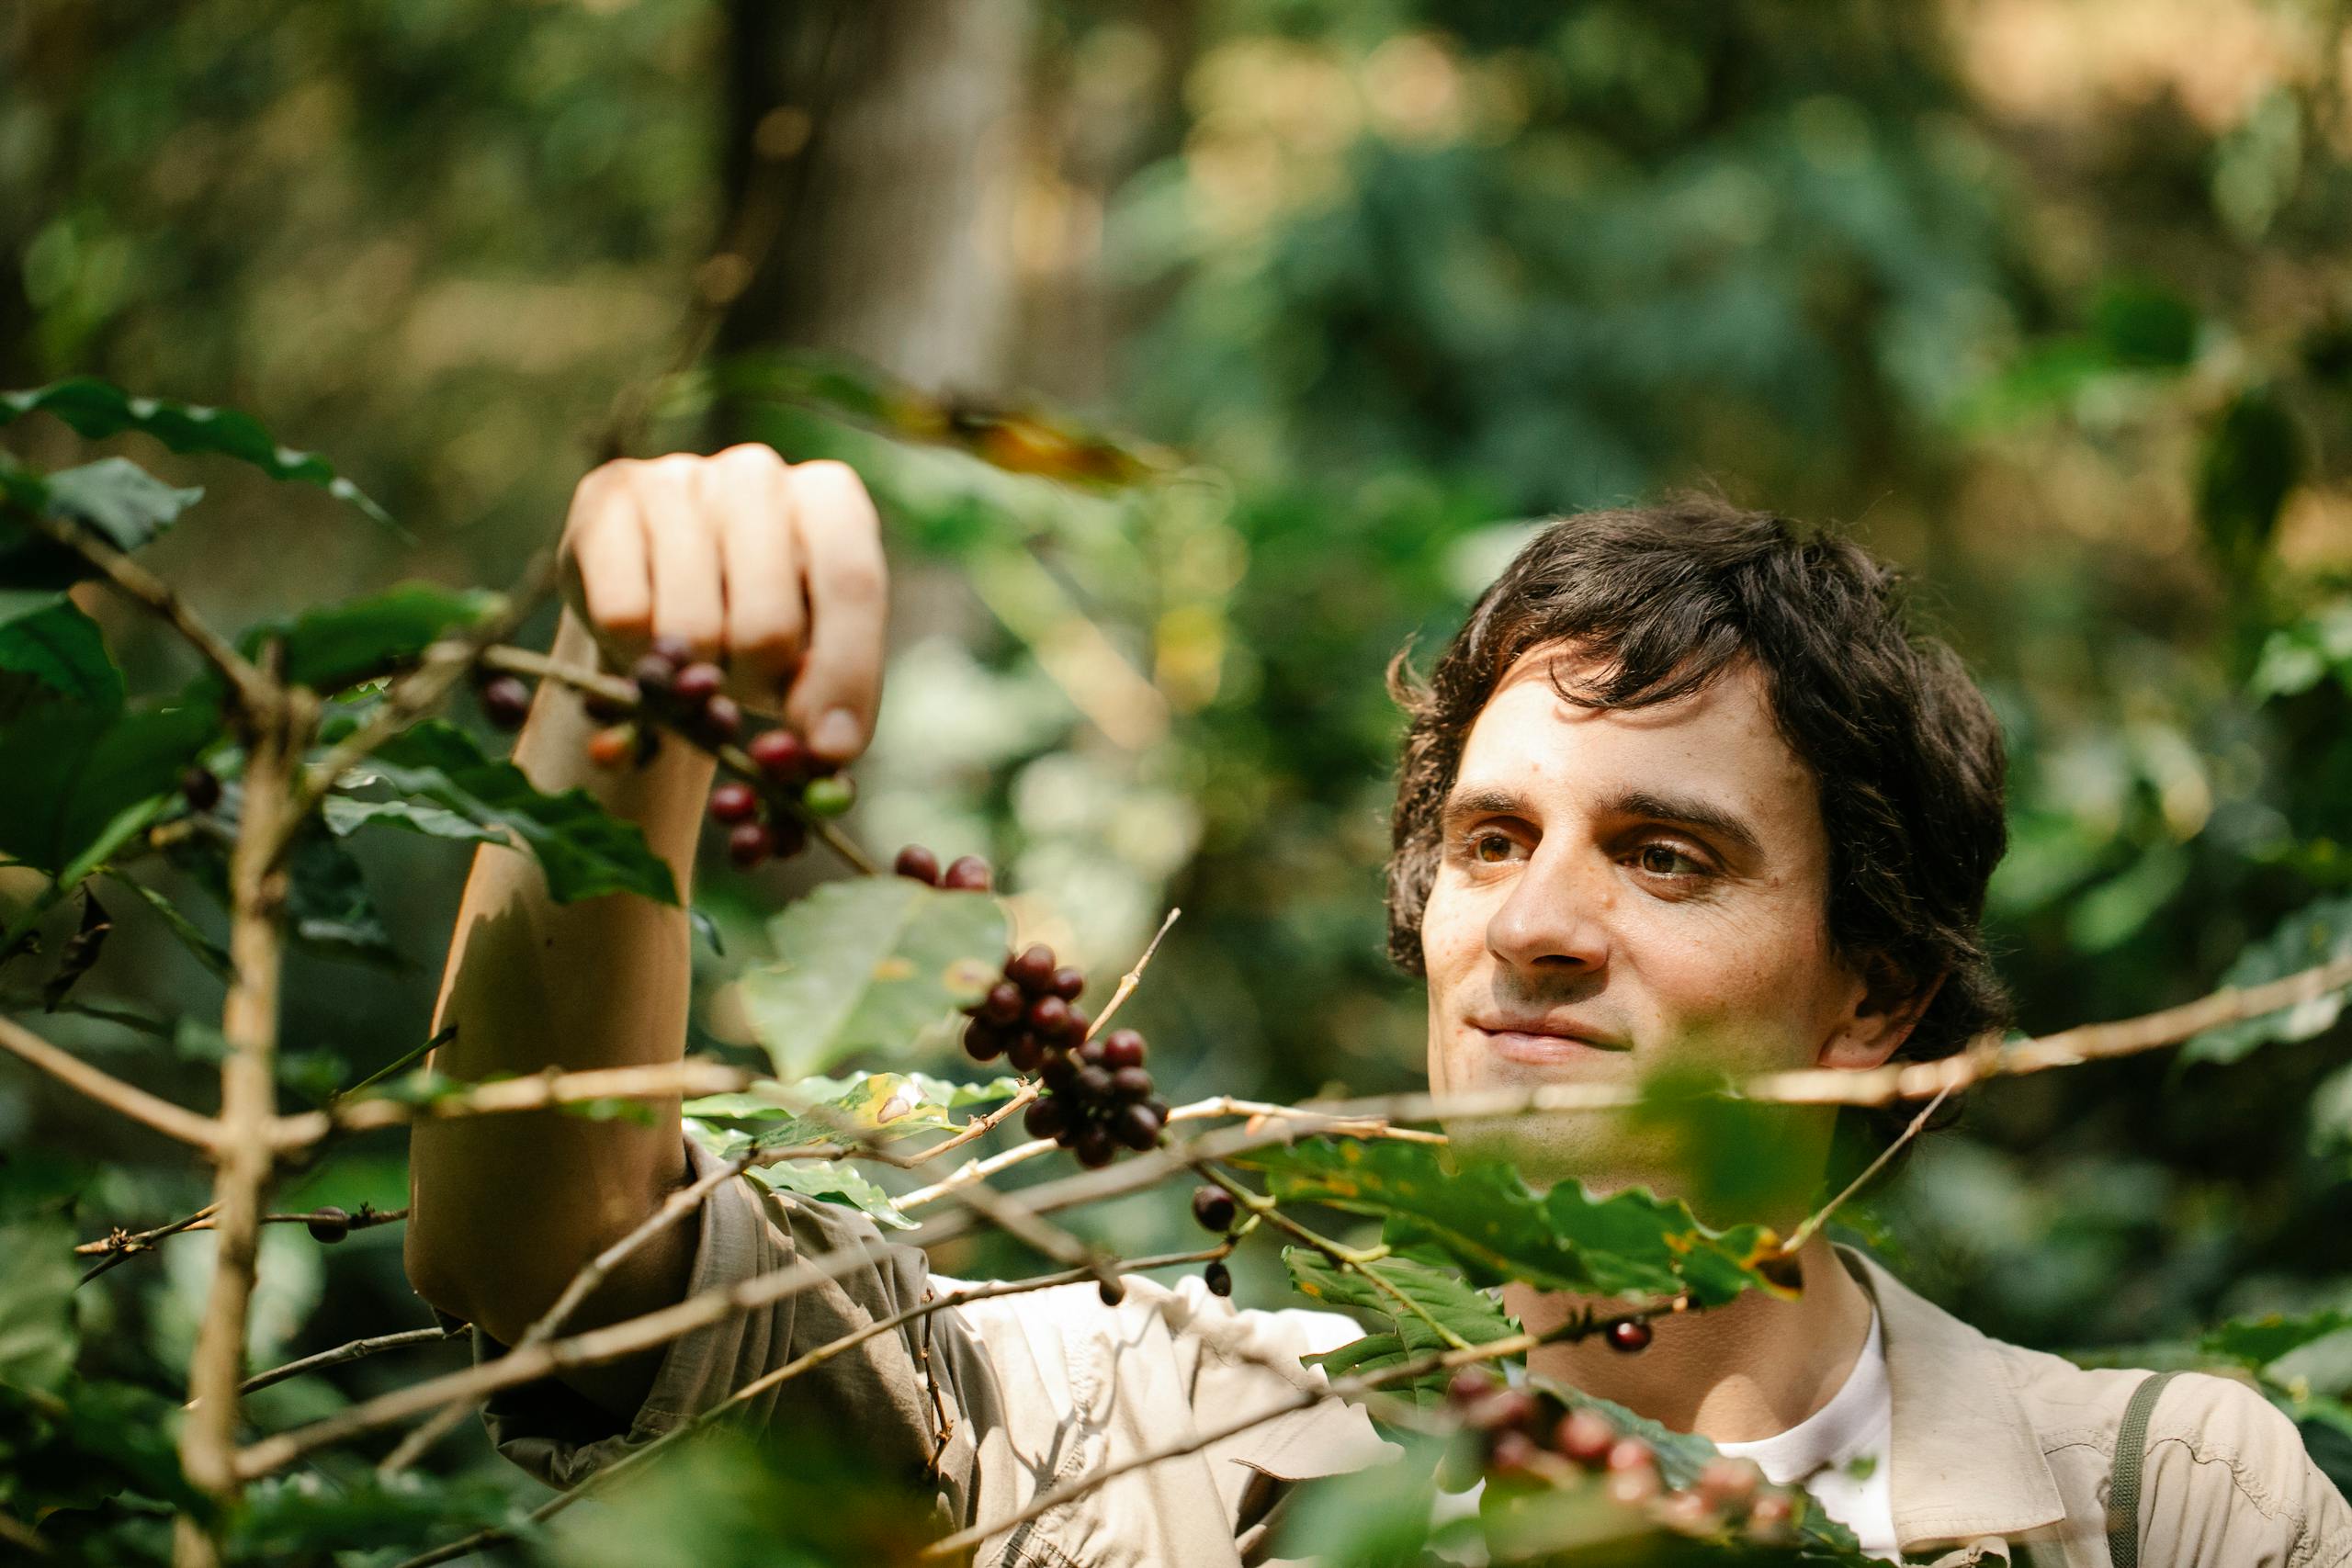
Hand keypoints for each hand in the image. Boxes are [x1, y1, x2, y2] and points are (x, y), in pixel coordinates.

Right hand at [557, 447, 886, 765]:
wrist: (654, 589)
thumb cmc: (754, 624)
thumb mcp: (812, 655)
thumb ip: (832, 693)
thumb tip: (828, 750)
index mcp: (832, 499)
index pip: (853, 587)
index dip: (845, 676)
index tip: (829, 748)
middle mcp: (760, 473)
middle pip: (767, 625)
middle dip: (753, 685)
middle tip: (737, 687)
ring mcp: (678, 477)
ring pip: (691, 630)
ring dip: (692, 678)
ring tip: (693, 660)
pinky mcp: (605, 500)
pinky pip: (625, 617)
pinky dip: (635, 658)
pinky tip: (643, 640)